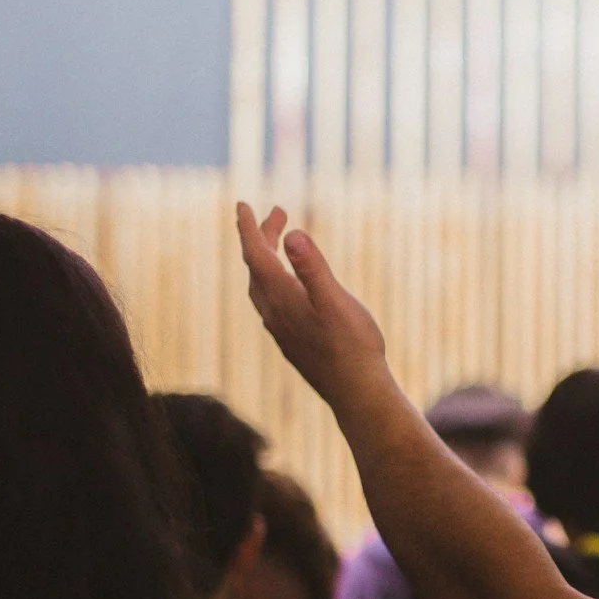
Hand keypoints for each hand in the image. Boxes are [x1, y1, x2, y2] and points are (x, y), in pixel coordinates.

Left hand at [235, 203, 391, 405]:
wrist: (356, 393)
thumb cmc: (352, 347)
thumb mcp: (335, 302)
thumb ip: (313, 268)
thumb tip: (292, 234)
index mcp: (282, 298)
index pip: (256, 255)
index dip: (248, 228)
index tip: (242, 204)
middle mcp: (275, 313)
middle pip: (257, 267)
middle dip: (261, 237)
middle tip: (277, 213)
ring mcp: (282, 329)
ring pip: (261, 287)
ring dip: (266, 260)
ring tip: (279, 244)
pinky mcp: (292, 341)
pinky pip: (271, 302)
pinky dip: (274, 282)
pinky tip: (289, 288)